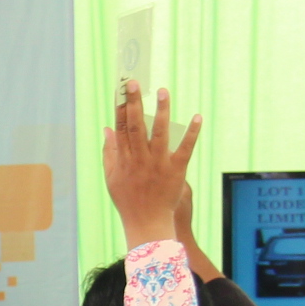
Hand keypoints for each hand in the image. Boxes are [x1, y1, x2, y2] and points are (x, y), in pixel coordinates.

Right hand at [103, 80, 200, 250]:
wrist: (147, 223)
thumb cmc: (128, 201)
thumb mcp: (111, 177)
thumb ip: (109, 153)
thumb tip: (107, 130)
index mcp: (124, 160)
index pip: (120, 128)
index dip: (119, 108)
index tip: (120, 90)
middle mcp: (140, 159)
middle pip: (135, 126)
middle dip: (134, 102)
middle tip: (134, 82)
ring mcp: (158, 164)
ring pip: (159, 133)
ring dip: (161, 111)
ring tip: (163, 91)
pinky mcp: (176, 171)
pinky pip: (185, 148)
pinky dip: (191, 133)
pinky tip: (197, 117)